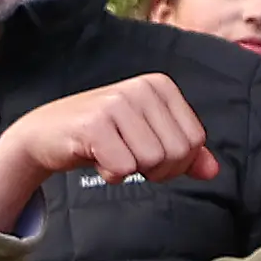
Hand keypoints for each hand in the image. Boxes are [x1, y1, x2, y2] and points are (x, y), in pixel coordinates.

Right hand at [0, 74, 221, 230]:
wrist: (48, 133)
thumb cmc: (103, 136)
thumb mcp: (147, 138)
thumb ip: (184, 153)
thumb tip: (213, 170)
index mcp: (160, 86)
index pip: (195, 141)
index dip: (177, 162)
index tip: (149, 155)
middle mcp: (141, 88)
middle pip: (177, 153)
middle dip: (157, 170)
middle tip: (129, 159)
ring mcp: (117, 102)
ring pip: (152, 161)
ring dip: (131, 170)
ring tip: (111, 155)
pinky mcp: (94, 123)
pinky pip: (123, 168)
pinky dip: (111, 174)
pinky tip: (97, 158)